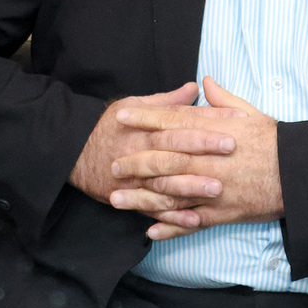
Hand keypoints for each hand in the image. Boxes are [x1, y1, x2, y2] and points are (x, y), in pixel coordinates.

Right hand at [69, 82, 237, 207]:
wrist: (73, 152)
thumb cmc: (108, 126)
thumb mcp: (134, 105)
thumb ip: (167, 101)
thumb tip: (195, 87)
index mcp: (145, 129)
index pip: (180, 123)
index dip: (207, 121)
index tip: (234, 119)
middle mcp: (141, 153)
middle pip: (174, 151)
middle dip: (203, 150)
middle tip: (231, 148)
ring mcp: (136, 180)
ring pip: (166, 185)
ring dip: (192, 187)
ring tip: (217, 189)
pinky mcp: (132, 199)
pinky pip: (154, 210)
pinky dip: (174, 217)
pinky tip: (195, 220)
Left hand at [109, 77, 283, 239]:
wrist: (300, 173)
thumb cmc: (275, 141)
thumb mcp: (250, 113)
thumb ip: (222, 99)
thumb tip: (204, 81)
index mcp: (213, 131)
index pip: (170, 121)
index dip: (143, 118)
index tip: (120, 116)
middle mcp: (208, 159)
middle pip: (163, 159)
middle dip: (134, 161)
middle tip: (111, 165)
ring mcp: (213, 188)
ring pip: (170, 194)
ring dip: (141, 198)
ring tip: (116, 200)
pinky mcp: (222, 212)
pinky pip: (191, 222)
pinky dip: (170, 227)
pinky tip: (150, 231)